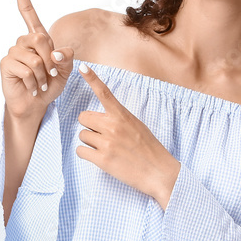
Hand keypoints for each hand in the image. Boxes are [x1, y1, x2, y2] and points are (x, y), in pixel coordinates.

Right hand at [0, 0, 74, 120]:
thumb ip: (67, 58)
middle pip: (40, 38)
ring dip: (43, 74)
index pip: (27, 12)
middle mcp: (23, 42)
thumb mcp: (66, 71)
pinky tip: (32, 87)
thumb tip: (56, 52)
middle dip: (51, 60)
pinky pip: (26, 68)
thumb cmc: (49, 86)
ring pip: (34, 57)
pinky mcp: (6, 64)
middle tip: (51, 74)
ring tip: (40, 83)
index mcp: (37, 38)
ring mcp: (13, 52)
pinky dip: (34, 81)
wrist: (35, 105)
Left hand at [75, 63, 180, 209]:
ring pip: (82, 135)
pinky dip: (87, 155)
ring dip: (90, 142)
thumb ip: (118, 119)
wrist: (160, 173)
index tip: (83, 66)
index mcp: (123, 115)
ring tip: (107, 149)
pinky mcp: (102, 159)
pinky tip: (101, 158)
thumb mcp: (137, 126)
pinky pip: (81, 151)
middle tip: (103, 135)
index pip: (104, 92)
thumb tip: (101, 118)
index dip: (92, 78)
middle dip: (90, 126)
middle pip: (83, 117)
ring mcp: (107, 142)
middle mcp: (113, 126)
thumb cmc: (149, 149)